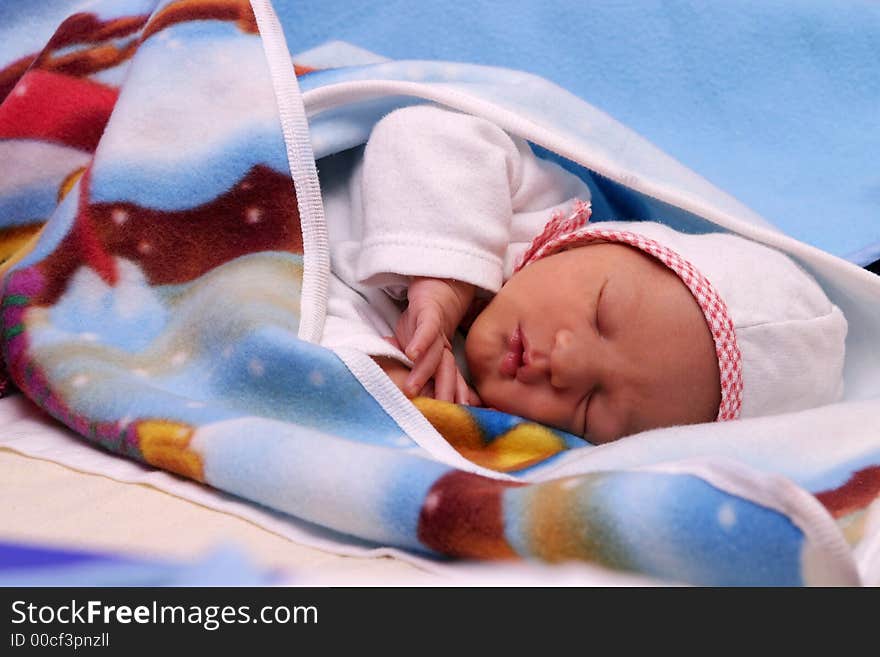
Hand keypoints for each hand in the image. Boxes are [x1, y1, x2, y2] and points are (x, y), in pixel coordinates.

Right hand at [392, 277, 479, 403]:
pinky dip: (420, 341)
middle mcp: (444, 346)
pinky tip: (412, 353)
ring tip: (412, 389)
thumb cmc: (430, 323)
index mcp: (445, 358)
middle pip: (444, 372)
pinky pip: (426, 329)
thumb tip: (439, 398)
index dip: (451, 399)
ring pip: (434, 354)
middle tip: (437, 412)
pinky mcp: (429, 313)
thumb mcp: (430, 349)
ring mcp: (437, 331)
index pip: (448, 382)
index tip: (455, 419)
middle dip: (442, 392)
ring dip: (423, 372)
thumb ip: (430, 371)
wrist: (439, 284)